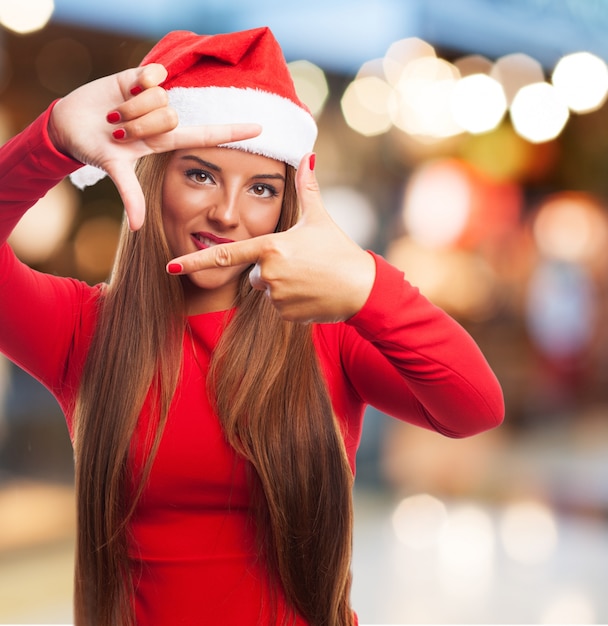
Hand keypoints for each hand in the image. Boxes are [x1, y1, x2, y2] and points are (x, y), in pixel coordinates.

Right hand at [48, 63, 260, 229]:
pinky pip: (153, 75)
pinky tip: (123, 89)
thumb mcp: (116, 170)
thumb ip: (130, 195)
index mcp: (165, 141)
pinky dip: (134, 83)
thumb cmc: (96, 149)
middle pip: (170, 116)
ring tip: (114, 115)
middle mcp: (165, 118)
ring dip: (130, 108)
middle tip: (118, 131)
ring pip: (159, 98)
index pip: (206, 135)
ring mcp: (154, 97)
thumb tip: (137, 229)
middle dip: (138, 125)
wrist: (69, 124)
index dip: (232, 133)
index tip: (261, 129)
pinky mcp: (141, 76)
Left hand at [167, 153, 376, 322]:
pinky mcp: (286, 315)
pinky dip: (291, 301)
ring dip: (282, 285)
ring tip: (310, 278)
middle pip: (255, 273)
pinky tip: (311, 293)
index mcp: (271, 247)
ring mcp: (277, 297)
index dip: (195, 260)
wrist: (362, 288)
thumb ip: (307, 187)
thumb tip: (307, 154)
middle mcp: (269, 273)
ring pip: (267, 290)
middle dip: (271, 269)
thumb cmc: (339, 250)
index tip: (170, 265)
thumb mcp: (319, 218)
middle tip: (301, 264)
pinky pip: (279, 307)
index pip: (224, 255)